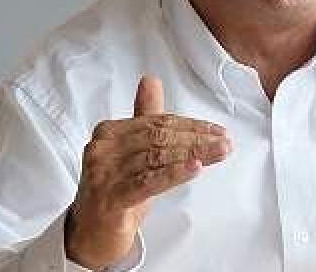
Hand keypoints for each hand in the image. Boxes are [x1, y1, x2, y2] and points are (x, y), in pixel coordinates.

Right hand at [65, 76, 231, 267]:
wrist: (90, 234)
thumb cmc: (116, 190)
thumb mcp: (132, 152)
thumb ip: (144, 117)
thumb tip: (151, 80)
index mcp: (109, 132)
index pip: (157, 122)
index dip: (190, 126)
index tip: (217, 131)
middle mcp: (103, 149)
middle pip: (159, 138)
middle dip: (196, 139)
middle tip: (225, 142)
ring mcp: (103, 174)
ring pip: (157, 158)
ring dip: (193, 154)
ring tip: (219, 152)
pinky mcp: (111, 198)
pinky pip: (148, 182)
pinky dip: (174, 173)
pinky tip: (195, 168)